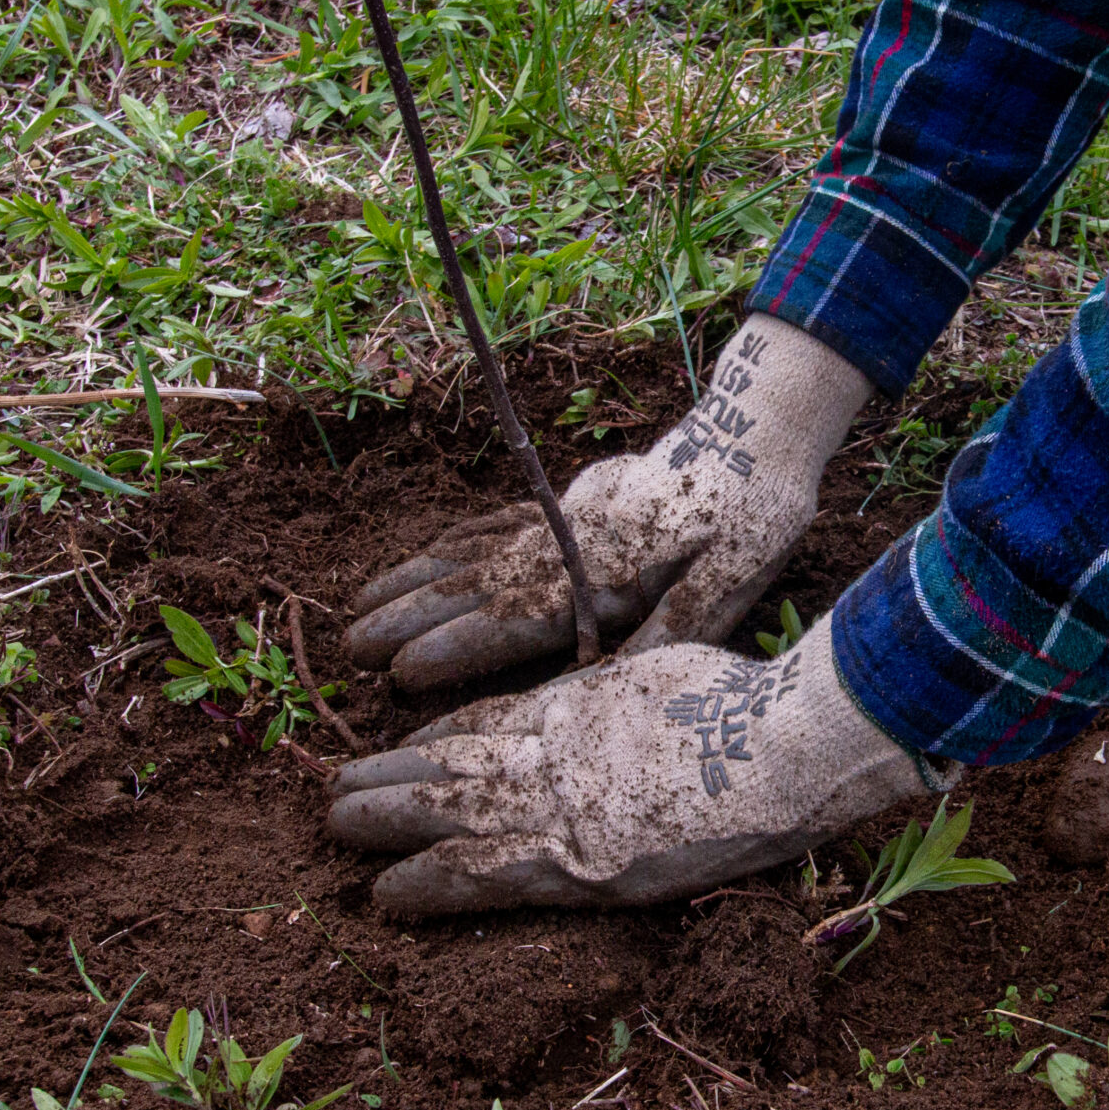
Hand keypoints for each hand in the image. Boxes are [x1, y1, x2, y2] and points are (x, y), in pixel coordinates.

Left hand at [325, 627, 936, 913]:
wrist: (779, 750)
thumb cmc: (748, 704)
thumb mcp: (676, 666)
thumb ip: (632, 682)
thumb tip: (621, 685)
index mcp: (578, 703)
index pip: (488, 720)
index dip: (437, 735)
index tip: (402, 742)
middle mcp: (551, 750)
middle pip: (450, 761)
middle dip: (390, 773)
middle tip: (337, 787)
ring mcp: (556, 806)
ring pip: (444, 812)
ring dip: (385, 818)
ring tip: (336, 826)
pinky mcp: (572, 864)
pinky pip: (477, 876)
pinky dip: (425, 884)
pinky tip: (386, 895)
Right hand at [347, 316, 871, 689]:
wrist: (759, 428)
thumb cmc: (755, 516)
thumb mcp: (735, 580)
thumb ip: (674, 627)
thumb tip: (615, 681)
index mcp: (612, 571)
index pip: (518, 618)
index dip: (457, 648)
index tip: (399, 674)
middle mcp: (574, 541)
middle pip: (478, 585)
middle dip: (411, 619)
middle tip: (349, 650)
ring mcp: (568, 514)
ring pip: (476, 551)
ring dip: (415, 580)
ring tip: (359, 606)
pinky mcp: (575, 498)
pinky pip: (499, 522)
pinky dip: (453, 543)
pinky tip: (425, 555)